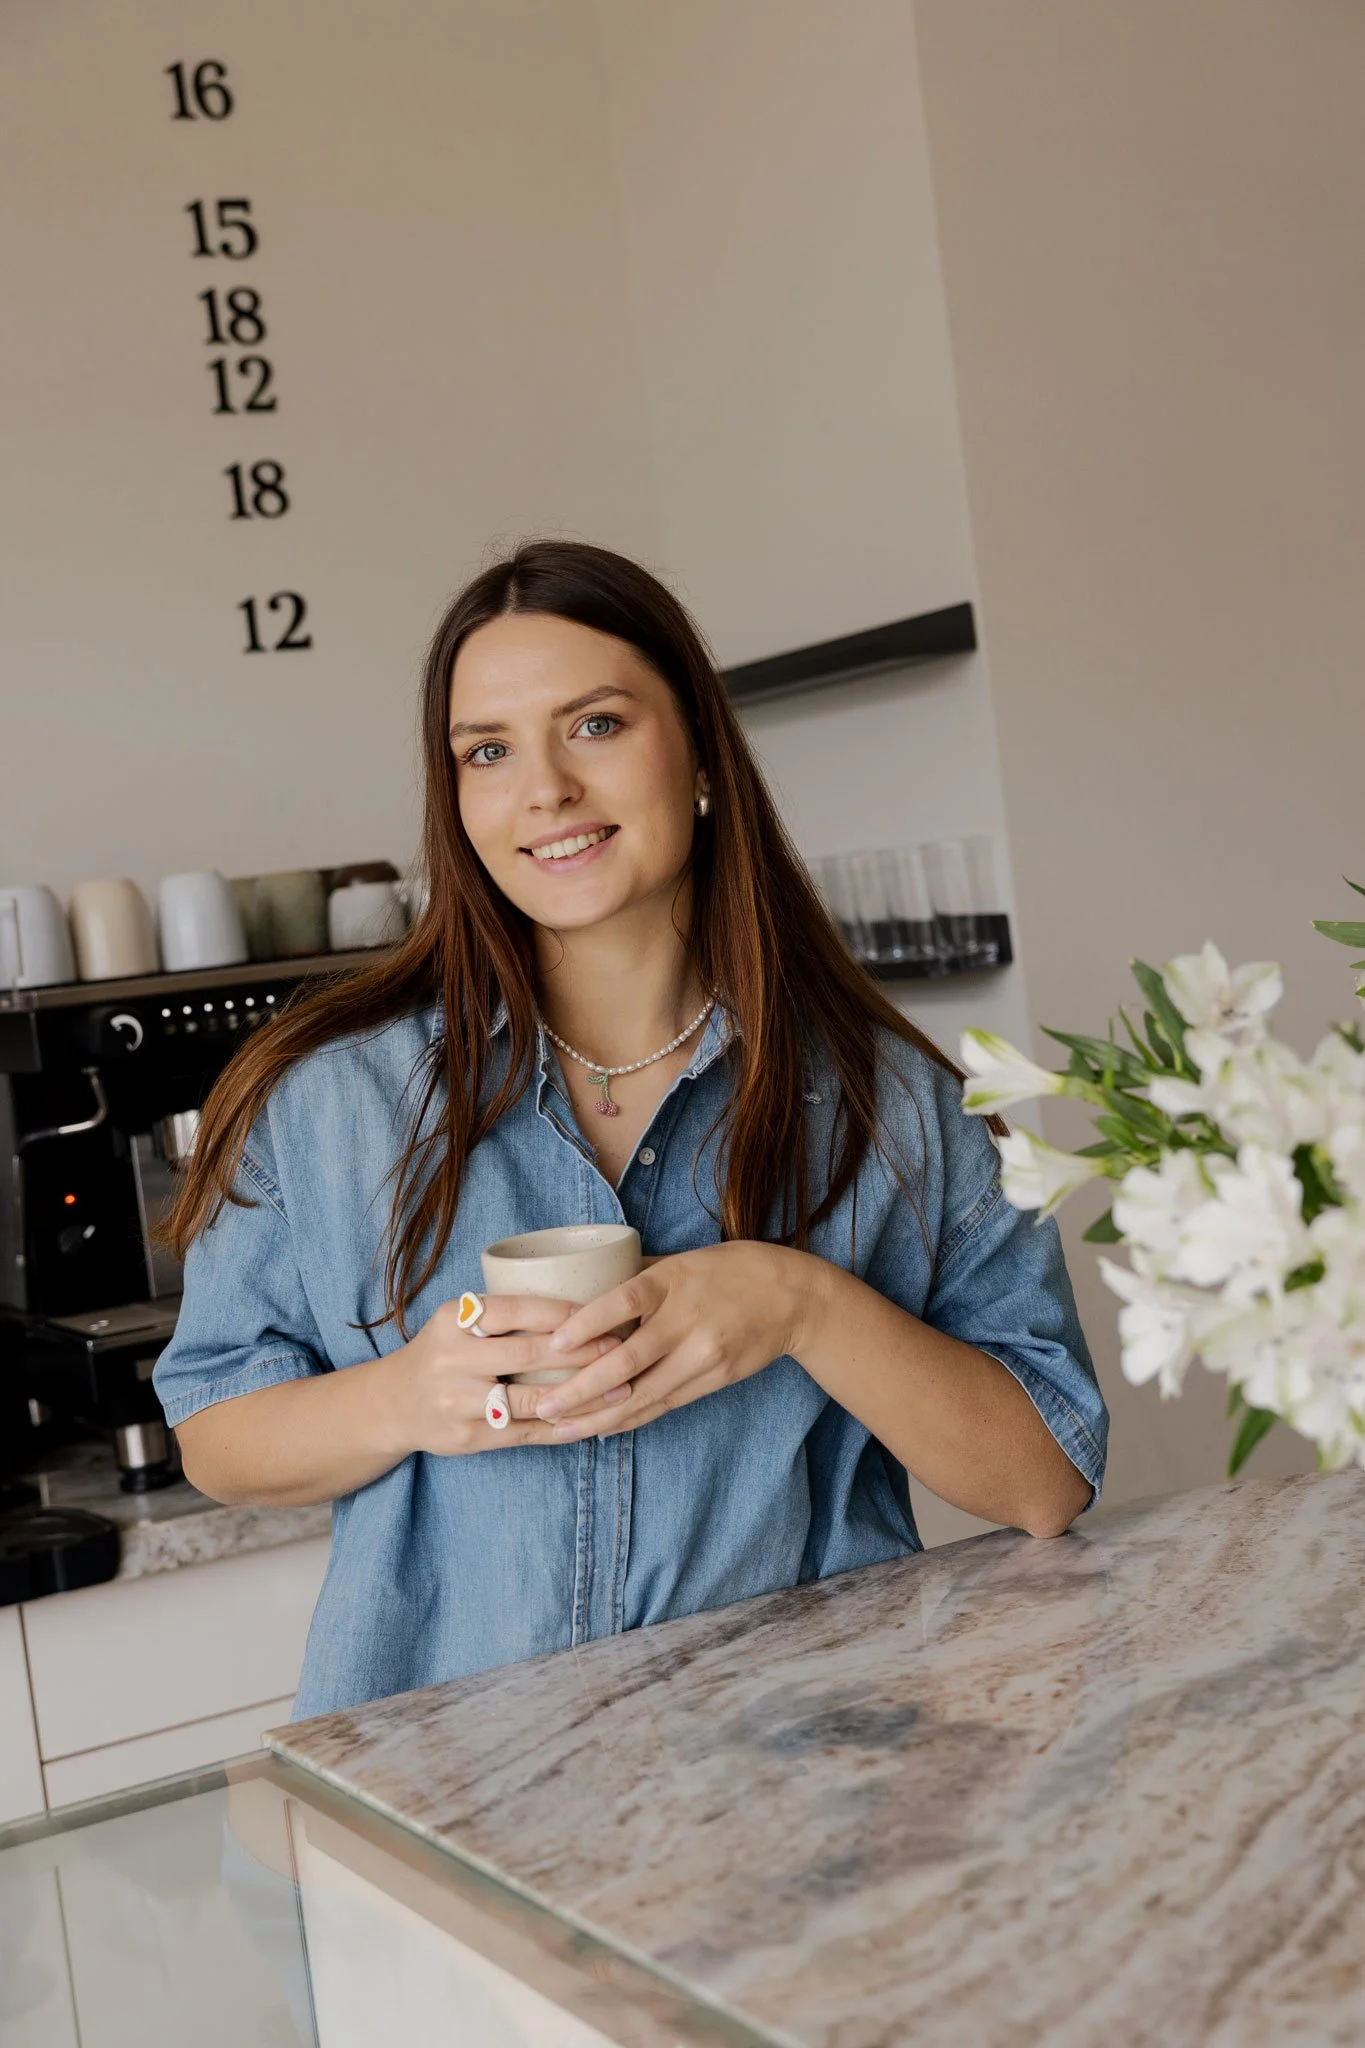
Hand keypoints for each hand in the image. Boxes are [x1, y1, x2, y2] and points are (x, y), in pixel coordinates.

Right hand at [393, 1294, 629, 1456]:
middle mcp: (453, 1360)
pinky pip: (525, 1433)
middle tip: (621, 1348)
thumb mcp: (456, 1321)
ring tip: (620, 1390)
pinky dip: (561, 1428)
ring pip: (534, 1400)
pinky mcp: (468, 1437)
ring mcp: (460, 1402)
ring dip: (582, 1396)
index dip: (562, 1312)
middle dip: (581, 1352)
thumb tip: (577, 1303)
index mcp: (453, 1321)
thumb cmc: (441, 1353)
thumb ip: (502, 1314)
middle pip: (529, 1354)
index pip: (516, 1310)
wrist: (393, 1404)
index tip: (602, 1312)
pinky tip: (590, 1422)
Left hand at [533, 1243, 822, 1440]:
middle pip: (628, 1362)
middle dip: (581, 1390)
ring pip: (643, 1394)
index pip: (624, 1301)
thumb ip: (636, 1275)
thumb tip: (580, 1287)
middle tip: (544, 1406)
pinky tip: (599, 1429)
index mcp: (673, 1281)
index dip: (588, 1323)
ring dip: (598, 1417)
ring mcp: (704, 1355)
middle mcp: (688, 1320)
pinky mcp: (714, 1379)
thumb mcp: (682, 1259)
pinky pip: (663, 1404)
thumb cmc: (729, 1270)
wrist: (793, 1298)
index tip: (554, 1342)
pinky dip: (629, 1419)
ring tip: (559, 1430)